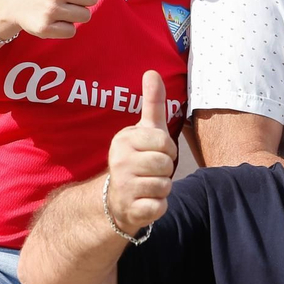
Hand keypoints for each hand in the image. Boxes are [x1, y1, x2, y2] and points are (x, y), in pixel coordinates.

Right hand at [105, 70, 177, 235]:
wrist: (116, 199)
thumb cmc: (137, 159)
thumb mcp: (145, 130)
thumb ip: (152, 102)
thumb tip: (152, 72)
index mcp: (124, 140)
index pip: (164, 141)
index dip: (167, 149)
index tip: (156, 152)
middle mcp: (119, 162)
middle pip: (165, 164)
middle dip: (166, 169)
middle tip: (152, 171)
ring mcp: (123, 187)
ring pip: (165, 186)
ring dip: (163, 188)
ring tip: (148, 185)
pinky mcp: (131, 211)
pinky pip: (160, 206)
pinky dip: (159, 205)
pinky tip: (146, 201)